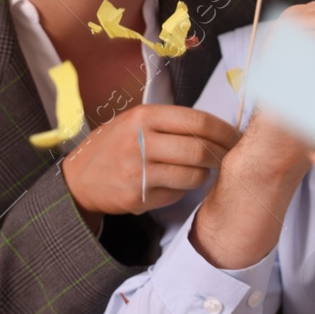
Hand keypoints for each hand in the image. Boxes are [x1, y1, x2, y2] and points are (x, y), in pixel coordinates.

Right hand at [62, 104, 238, 219]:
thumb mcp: (135, 121)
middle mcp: (140, 141)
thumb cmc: (115, 145)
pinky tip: (176, 182)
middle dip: (221, 155)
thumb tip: (217, 127)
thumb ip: (171, 121)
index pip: (198, 121)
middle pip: (200, 150)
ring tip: (202, 170)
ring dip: (205, 174)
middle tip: (229, 157)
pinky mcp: (136, 196)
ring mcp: (137, 171)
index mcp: (144, 117)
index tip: (236, 137)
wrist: (78, 178)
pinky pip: (177, 193)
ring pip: (193, 175)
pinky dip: (184, 189)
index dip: (225, 131)